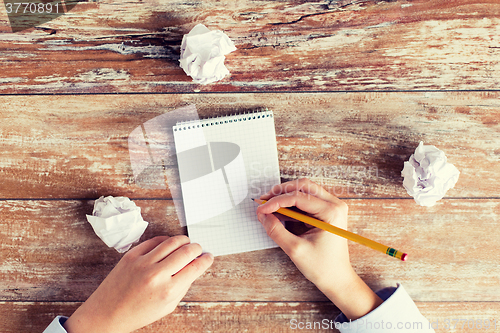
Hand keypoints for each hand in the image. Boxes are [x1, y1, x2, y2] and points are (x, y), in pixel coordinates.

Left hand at [63, 236, 212, 332]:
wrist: (107, 313)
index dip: (206, 260)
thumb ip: (183, 285)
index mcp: (168, 290)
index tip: (208, 257)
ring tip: (186, 244)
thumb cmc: (138, 313)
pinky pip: (155, 240)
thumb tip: (195, 267)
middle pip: (187, 250)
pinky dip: (166, 240)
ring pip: (172, 241)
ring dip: (184, 240)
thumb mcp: (167, 306)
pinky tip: (169, 245)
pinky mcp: (132, 255)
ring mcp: (143, 262)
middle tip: (198, 250)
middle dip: (197, 248)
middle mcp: (157, 274)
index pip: (196, 267)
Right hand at [257, 178, 381, 319]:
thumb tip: (262, 215)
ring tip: (268, 206)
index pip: (298, 197)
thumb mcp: (295, 249)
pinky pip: (306, 201)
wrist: (338, 279)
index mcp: (331, 212)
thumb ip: (276, 230)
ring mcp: (332, 207)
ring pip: (304, 190)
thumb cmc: (323, 267)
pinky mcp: (326, 212)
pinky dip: (291, 204)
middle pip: (303, 186)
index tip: (261, 208)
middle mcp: (334, 205)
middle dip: (281, 192)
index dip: (276, 201)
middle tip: (264, 201)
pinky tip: (278, 212)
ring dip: (285, 196)